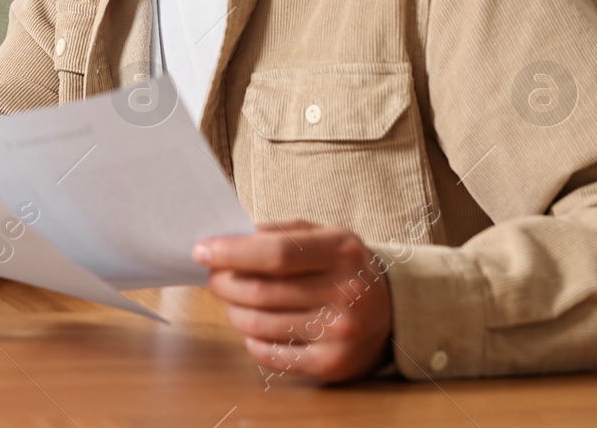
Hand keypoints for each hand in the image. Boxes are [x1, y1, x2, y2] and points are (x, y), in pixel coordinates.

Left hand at [196, 220, 392, 383]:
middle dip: (225, 283)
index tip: (203, 251)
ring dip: (233, 311)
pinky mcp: (332, 364)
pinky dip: (251, 340)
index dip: (231, 253)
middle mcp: (345, 293)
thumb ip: (280, 232)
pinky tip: (254, 327)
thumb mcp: (324, 234)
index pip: (275, 253)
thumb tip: (229, 240)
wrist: (393, 310)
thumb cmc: (344, 266)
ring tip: (233, 301)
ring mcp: (340, 332)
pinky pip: (272, 355)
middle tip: (214, 278)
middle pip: (261, 291)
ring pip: (260, 324)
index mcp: (341, 252)